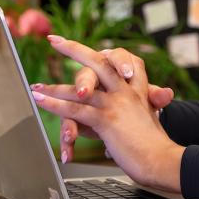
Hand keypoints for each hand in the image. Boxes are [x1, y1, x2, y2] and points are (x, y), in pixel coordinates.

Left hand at [31, 36, 183, 193]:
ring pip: (81, 88)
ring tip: (35, 87)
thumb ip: (150, 103)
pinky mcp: (106, 119)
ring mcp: (115, 103)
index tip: (99, 45)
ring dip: (54, 87)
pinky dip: (55, 104)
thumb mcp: (151, 118)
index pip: (121, 61)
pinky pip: (75, 109)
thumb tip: (163, 95)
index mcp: (137, 89)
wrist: (161, 159)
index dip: (107, 52)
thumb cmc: (156, 144)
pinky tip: (41, 101)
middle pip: (99, 61)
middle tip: (54, 39)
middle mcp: (126, 91)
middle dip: (74, 49)